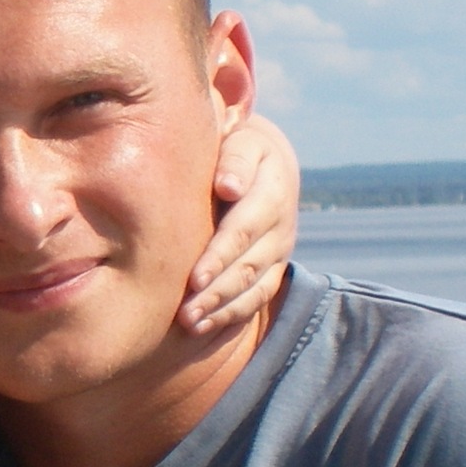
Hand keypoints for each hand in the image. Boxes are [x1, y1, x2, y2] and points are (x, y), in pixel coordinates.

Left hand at [181, 110, 296, 334]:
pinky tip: (204, 326)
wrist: (267, 162)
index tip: (195, 277)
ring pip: (253, 287)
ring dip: (222, 309)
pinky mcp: (272, 268)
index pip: (244, 230)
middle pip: (248, 266)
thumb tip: (229, 186)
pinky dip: (231, 314)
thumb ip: (235, 160)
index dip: (220, 255)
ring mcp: (278, 251)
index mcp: (272, 193)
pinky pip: (256, 297)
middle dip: (216, 292)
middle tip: (185, 313)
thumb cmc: (238, 146)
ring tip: (190, 323)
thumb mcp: (242, 140)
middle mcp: (280, 227)